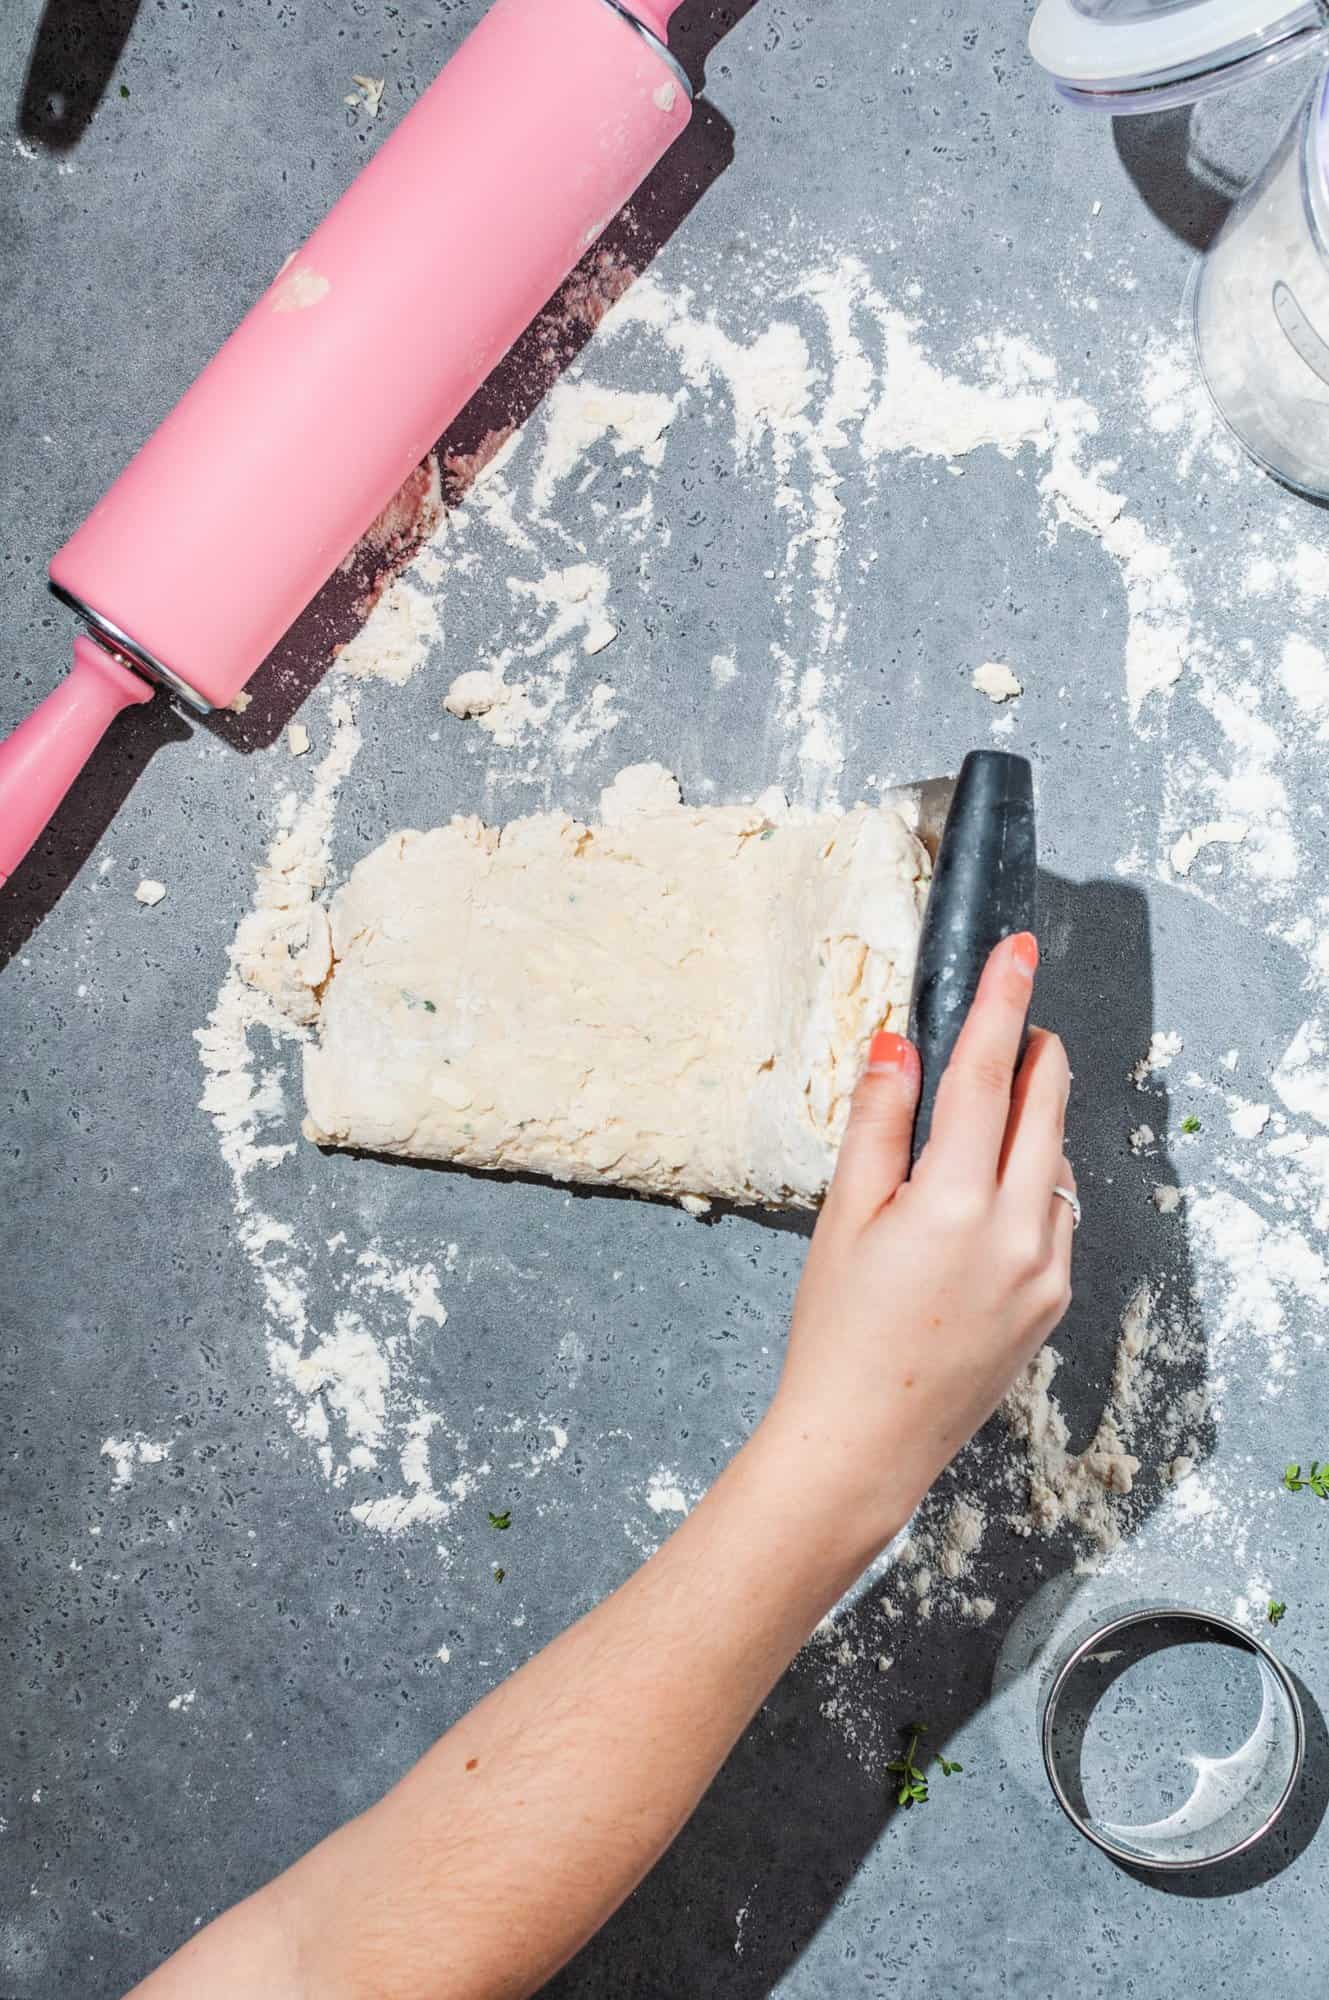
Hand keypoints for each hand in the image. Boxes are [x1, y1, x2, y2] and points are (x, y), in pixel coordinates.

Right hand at [761, 931, 1072, 1560]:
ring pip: (1053, 1158)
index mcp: (954, 1201)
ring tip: (971, 1129)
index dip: (1001, 1001)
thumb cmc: (835, 1334)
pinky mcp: (1055, 1299)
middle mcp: (1017, 1230)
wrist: (863, 1444)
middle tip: (1007, 1019)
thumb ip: (876, 1124)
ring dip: (1027, 1121)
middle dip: (1030, 1051)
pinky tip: (981, 1201)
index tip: (1017, 950)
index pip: (987, 1072)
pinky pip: (1055, 1212)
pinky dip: (1030, 1182)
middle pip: (1044, 1103)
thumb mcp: (841, 1218)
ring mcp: (1046, 1268)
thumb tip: (897, 1047)